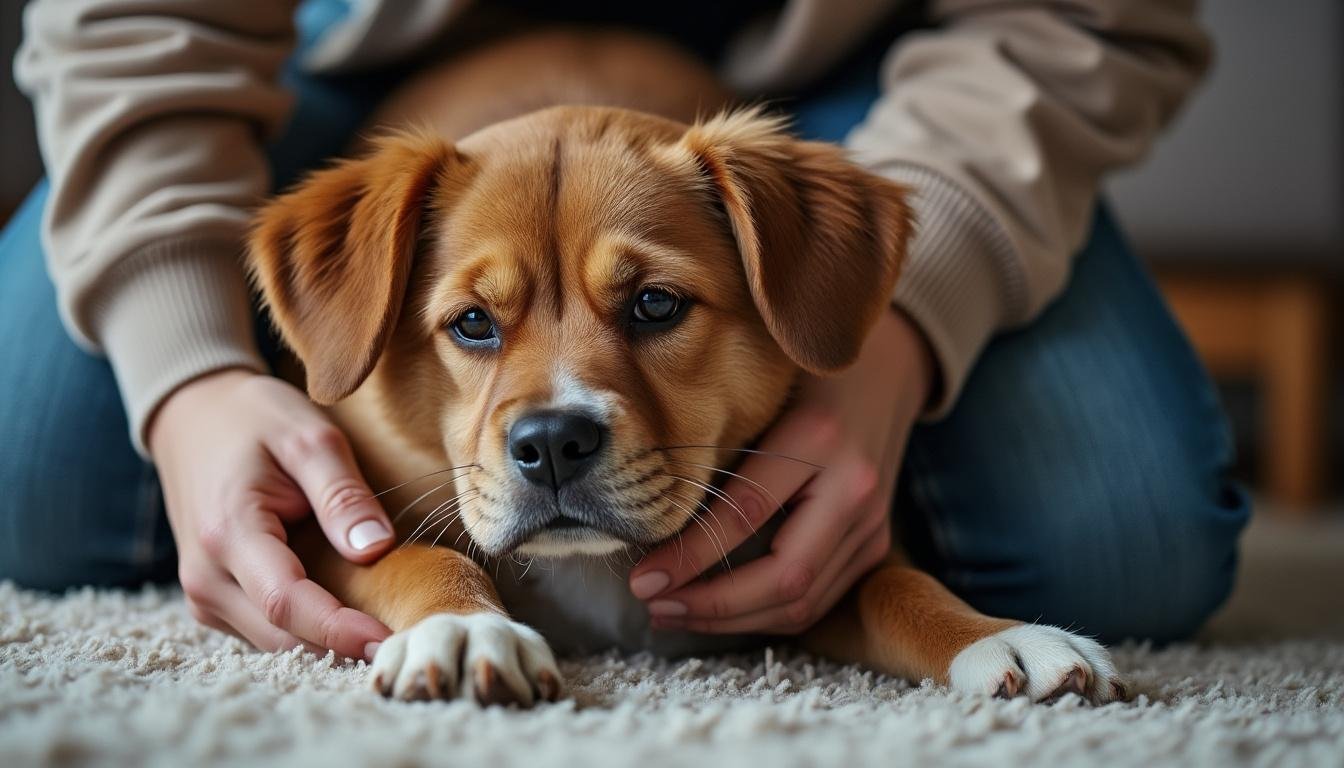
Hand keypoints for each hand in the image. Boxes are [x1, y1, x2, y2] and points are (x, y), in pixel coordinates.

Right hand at [149, 369, 393, 659]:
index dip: (339, 630)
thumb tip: (375, 549)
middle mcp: (205, 576)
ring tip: (385, 628)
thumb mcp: (309, 438)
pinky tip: (348, 612)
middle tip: (406, 643)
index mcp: (228, 532)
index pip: (287, 603)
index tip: (390, 641)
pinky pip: (265, 629)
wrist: (195, 418)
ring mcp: (203, 593)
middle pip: (281, 635)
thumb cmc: (255, 420)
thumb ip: (341, 494)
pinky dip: (307, 629)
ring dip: (327, 642)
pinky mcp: (213, 599)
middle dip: (342, 647)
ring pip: (274, 641)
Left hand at [628, 308, 934, 633]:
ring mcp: (873, 522)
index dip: (689, 558)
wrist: (886, 370)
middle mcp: (856, 488)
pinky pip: (817, 598)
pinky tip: (720, 610)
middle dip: (712, 606)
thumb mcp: (756, 399)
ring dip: (733, 620)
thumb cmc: (801, 376)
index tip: (642, 579)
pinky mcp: (876, 543)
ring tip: (674, 611)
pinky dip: (764, 614)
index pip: (745, 516)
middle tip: (654, 605)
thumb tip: (649, 517)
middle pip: (784, 580)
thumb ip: (718, 453)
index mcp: (820, 438)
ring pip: (802, 602)